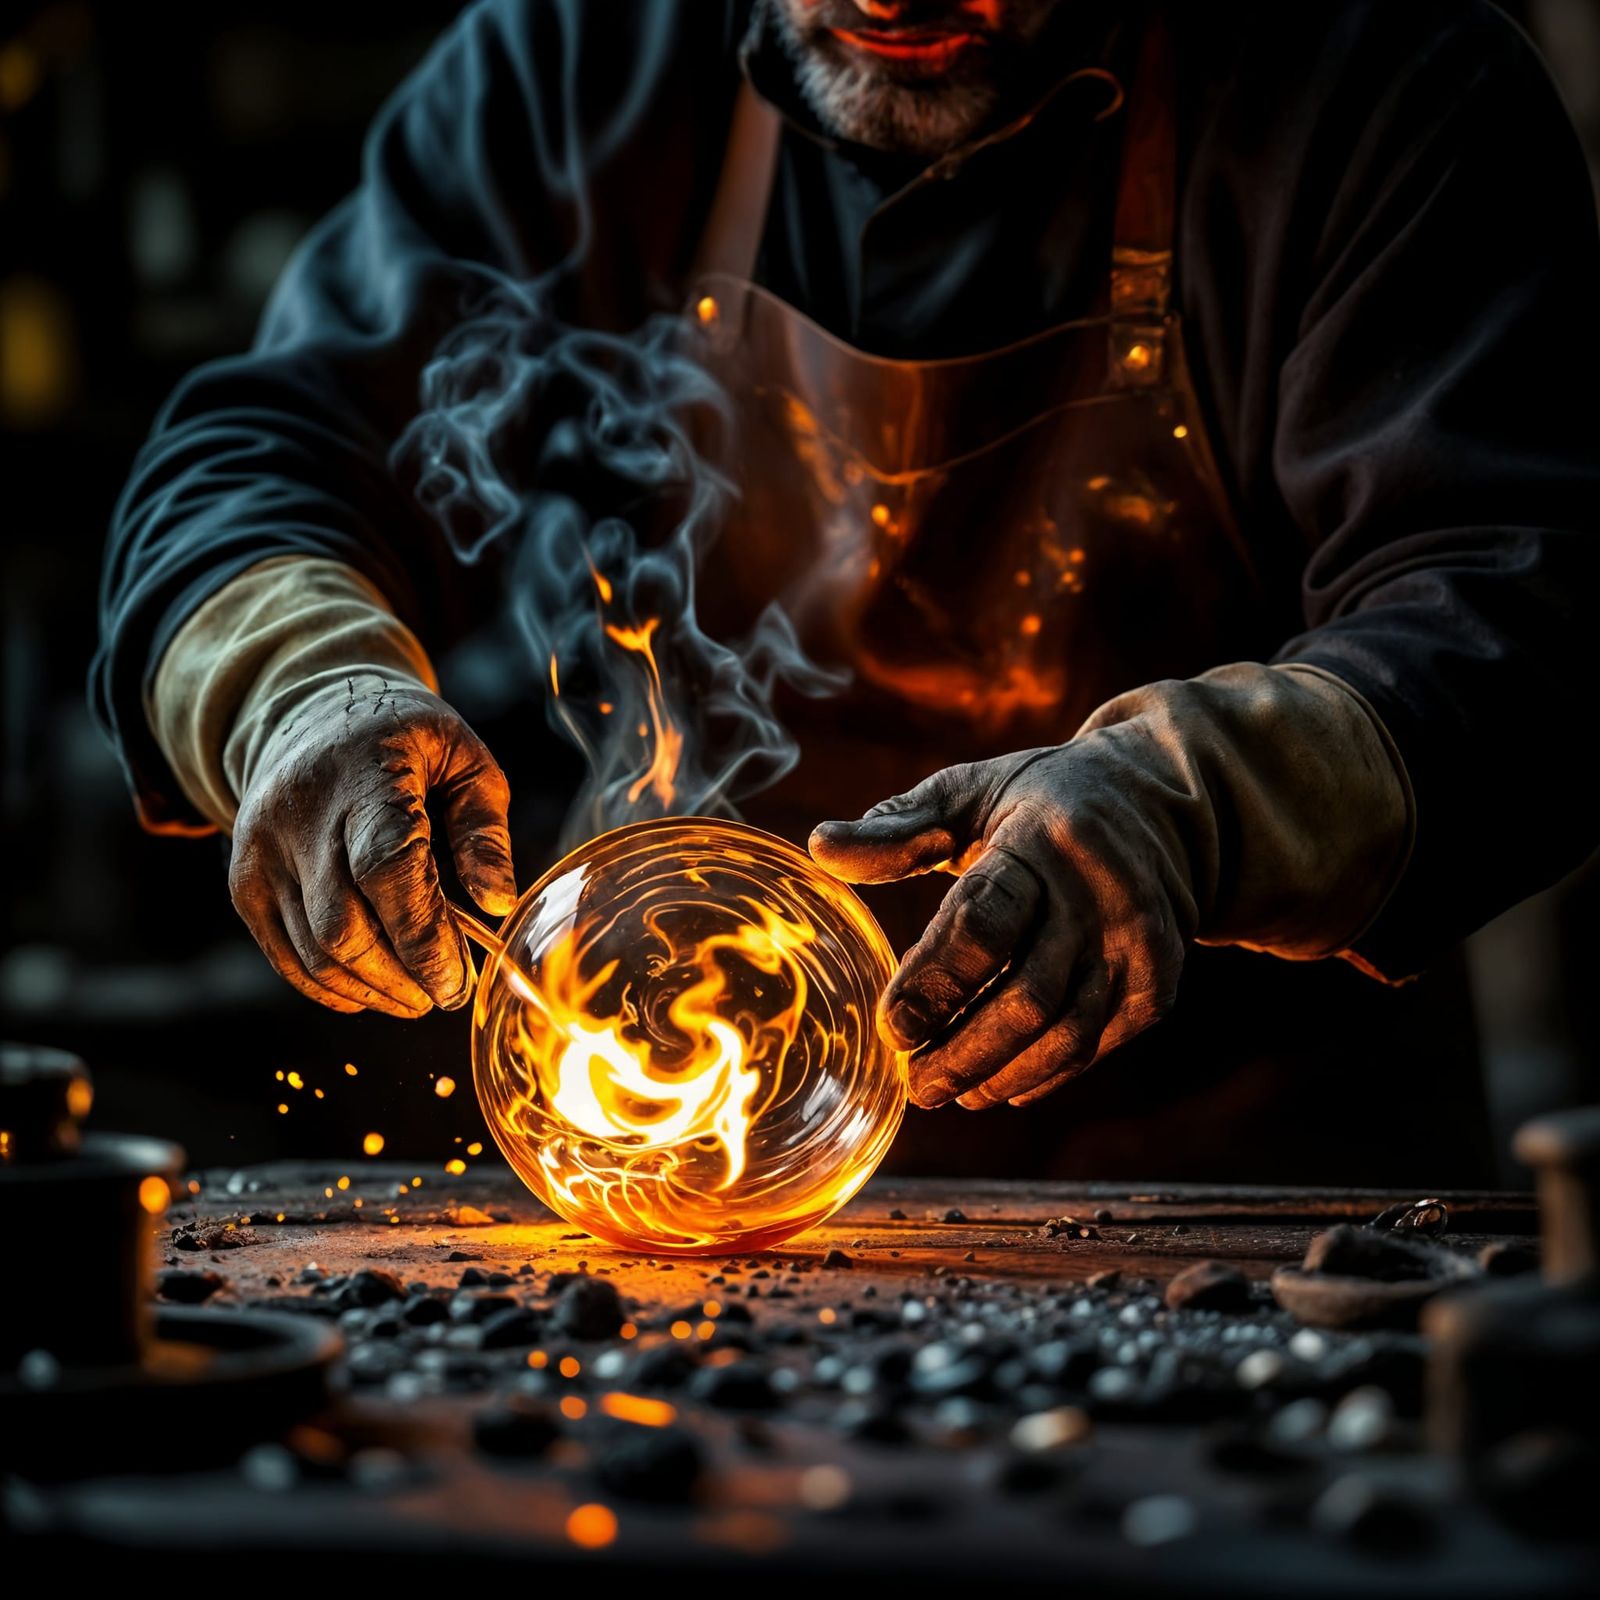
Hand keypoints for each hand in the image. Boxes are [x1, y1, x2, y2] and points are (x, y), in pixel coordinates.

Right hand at [228, 679, 515, 1015]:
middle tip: (448, 994)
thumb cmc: (403, 742)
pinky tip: (372, 993)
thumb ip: (484, 830)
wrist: (308, 715)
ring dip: (371, 991)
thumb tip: (498, 903)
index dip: (422, 936)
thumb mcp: (462, 759)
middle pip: (344, 925)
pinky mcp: (245, 882)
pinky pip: (284, 954)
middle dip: (402, 976)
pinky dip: (330, 988)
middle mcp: (300, 818)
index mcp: (365, 778)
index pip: (386, 870)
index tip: (459, 981)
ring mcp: (263, 853)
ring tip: (419, 998)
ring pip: (313, 950)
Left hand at [809, 738, 1197, 1109]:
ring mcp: (1139, 945)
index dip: (934, 983)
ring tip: (943, 1091)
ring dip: (997, 1075)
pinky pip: (1092, 1046)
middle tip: (911, 1084)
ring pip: (1064, 1035)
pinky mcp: (1157, 984)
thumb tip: (818, 847)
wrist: (1162, 808)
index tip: (889, 1029)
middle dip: (961, 1052)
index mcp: (1044, 842)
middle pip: (1026, 998)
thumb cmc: (1039, 802)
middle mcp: (1102, 896)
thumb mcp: (969, 794)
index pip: (984, 923)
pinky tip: (995, 1083)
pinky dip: (1040, 1075)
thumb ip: (896, 829)